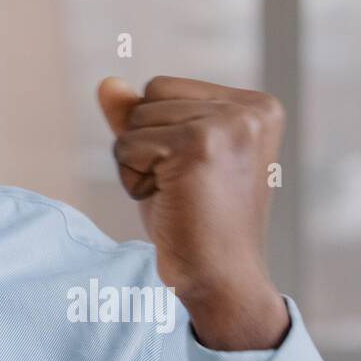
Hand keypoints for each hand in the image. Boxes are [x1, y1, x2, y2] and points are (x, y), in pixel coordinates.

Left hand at [97, 75, 289, 349]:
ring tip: (178, 194)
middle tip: (183, 187)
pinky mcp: (198, 145)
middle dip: (146, 144)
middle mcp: (250, 109)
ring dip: (139, 162)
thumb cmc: (194, 220)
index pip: (163, 87)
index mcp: (255, 105)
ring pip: (135, 119)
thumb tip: (106, 83)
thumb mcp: (165, 158)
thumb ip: (139, 117)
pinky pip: (127, 145)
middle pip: (149, 96)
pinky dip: (134, 178)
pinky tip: (170, 201)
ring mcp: (227, 124)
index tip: (194, 172)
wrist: (219, 277)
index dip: (158, 133)